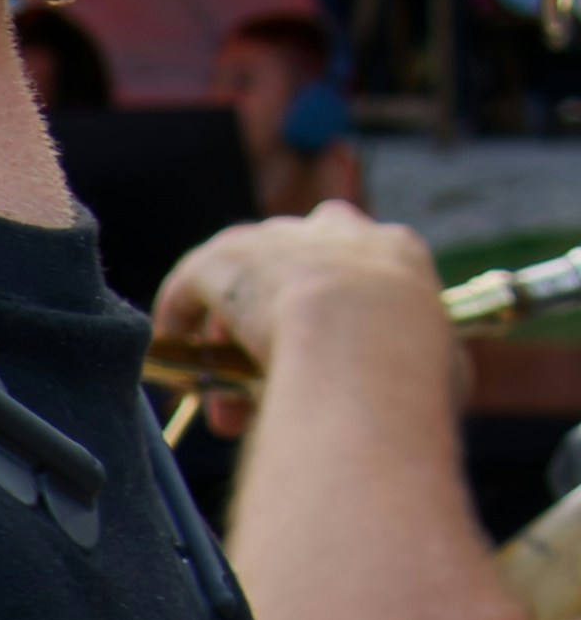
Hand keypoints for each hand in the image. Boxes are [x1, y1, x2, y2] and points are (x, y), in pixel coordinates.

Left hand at [154, 203, 449, 398]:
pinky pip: (195, 279)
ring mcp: (280, 238)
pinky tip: (174, 344)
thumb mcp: (445, 368)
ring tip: (217, 388)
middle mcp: (337, 231)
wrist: (364, 343)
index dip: (338, 314)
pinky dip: (181, 310)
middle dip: (278, 319)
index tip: (326, 354)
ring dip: (229, 329)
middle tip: (263, 376)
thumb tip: (430, 379)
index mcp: (396, 251)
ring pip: (244, 278)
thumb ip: (429, 362)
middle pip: (296, 268)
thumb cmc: (414, 370)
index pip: (360, 271)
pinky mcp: (225, 256)